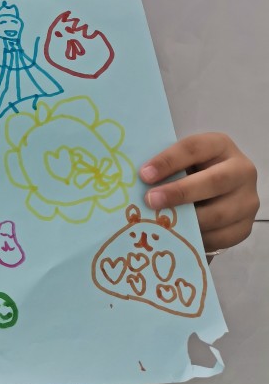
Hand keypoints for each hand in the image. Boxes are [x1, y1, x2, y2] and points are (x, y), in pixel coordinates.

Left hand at [141, 132, 258, 252]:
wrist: (218, 194)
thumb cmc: (191, 172)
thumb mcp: (182, 162)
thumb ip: (166, 168)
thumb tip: (136, 183)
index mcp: (220, 145)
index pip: (195, 148)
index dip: (168, 161)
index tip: (144, 174)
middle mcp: (241, 170)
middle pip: (214, 181)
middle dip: (180, 192)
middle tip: (151, 200)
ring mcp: (247, 199)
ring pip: (219, 213)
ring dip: (188, 220)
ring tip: (162, 223)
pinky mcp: (246, 226)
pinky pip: (223, 236)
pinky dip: (199, 238)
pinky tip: (180, 236)